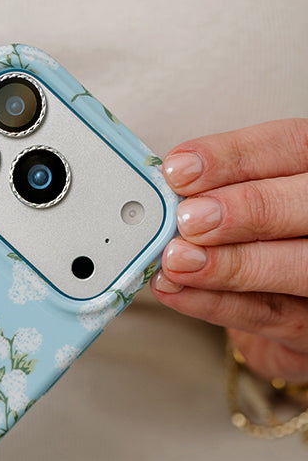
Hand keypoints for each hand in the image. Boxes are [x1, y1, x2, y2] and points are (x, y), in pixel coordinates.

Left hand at [151, 118, 307, 381]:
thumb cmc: (262, 238)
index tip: (178, 169)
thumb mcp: (248, 199)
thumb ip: (218, 190)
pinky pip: (266, 313)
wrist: (286, 306)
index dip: (234, 157)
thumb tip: (165, 190)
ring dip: (226, 263)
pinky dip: (214, 302)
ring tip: (176, 259)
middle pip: (303, 205)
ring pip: (293, 265)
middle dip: (243, 210)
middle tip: (188, 219)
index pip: (288, 147)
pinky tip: (176, 289)